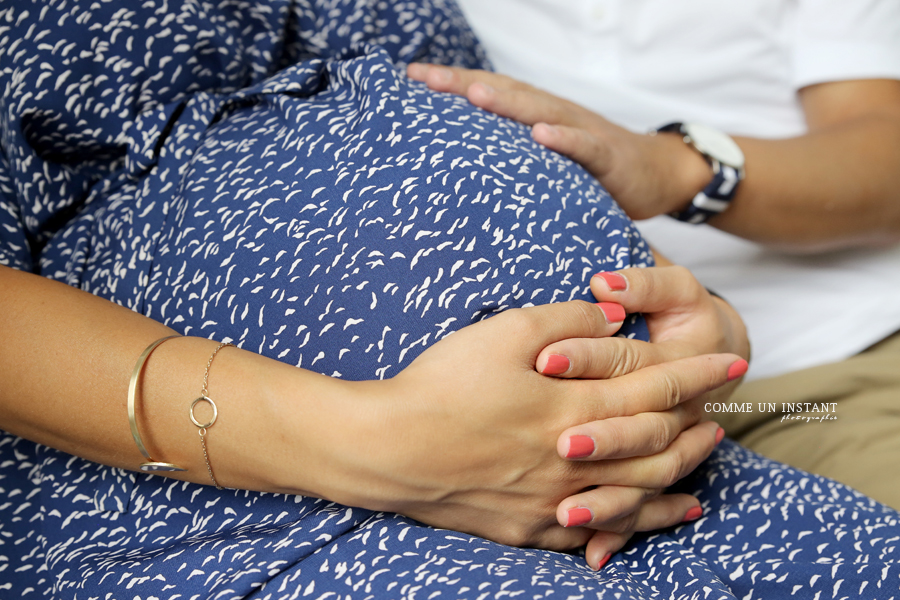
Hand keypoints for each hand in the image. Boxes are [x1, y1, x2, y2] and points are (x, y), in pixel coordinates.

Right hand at [308, 300, 744, 550]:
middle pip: (656, 448)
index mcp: (572, 408)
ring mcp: (554, 500)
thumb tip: (615, 319)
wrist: (389, 450)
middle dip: (696, 429)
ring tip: (703, 466)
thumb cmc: (442, 386)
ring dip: (677, 478)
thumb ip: (566, 321)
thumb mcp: (503, 332)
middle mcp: (575, 460)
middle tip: (723, 416)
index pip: (655, 391)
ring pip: (637, 495)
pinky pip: (596, 530)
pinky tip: (649, 519)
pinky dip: (633, 525)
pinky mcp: (530, 526)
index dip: (697, 377)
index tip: (731, 365)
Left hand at [406, 63, 710, 219]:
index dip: (453, 84)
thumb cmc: (593, 168)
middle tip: (426, 78)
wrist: (657, 172)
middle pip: (506, 93)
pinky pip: (585, 146)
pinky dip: (564, 139)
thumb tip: (460, 173)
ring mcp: (582, 132)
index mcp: (536, 116)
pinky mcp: (608, 157)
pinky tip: (542, 135)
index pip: (490, 93)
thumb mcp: (547, 161)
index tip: (412, 78)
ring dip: (508, 102)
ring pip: (541, 111)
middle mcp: (554, 115)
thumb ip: (513, 159)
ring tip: (474, 95)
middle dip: (465, 84)